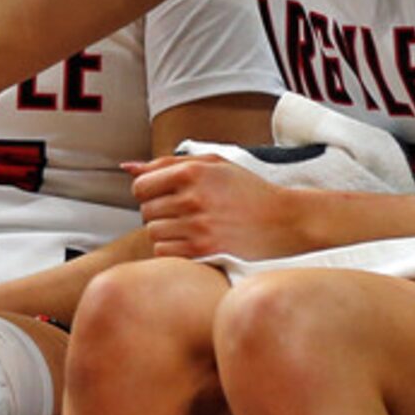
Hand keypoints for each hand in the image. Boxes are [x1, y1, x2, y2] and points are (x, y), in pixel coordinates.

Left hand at [124, 154, 305, 260]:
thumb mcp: (213, 165)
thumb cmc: (248, 190)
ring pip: (153, 233)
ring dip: (167, 232)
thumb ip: (168, 163)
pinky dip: (175, 249)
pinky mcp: (204, 251)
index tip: (166, 196)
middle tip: (186, 212)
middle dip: (160, 212)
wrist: (286, 220)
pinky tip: (195, 241)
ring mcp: (198, 226)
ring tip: (193, 226)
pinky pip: (165, 252)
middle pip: (145, 212)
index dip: (149, 192)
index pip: (140, 186)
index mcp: (192, 172)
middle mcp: (192, 198)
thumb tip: (127, 167)